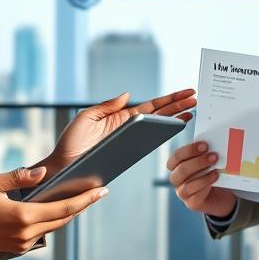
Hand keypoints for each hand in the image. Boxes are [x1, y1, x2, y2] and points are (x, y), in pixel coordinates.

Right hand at [0, 166, 107, 254]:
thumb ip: (20, 176)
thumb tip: (43, 173)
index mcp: (23, 216)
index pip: (64, 208)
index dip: (86, 200)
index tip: (103, 191)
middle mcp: (26, 233)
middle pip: (65, 219)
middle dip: (83, 205)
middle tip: (99, 191)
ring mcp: (23, 243)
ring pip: (55, 227)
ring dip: (69, 214)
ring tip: (83, 198)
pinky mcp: (18, 248)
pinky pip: (43, 232)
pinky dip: (53, 221)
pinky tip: (58, 209)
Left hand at [48, 87, 196, 170]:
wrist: (62, 167)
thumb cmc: (71, 143)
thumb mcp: (87, 117)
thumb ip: (108, 105)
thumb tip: (128, 94)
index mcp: (121, 118)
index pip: (151, 106)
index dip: (169, 99)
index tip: (186, 92)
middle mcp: (129, 129)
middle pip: (159, 115)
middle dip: (178, 106)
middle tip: (196, 98)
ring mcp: (130, 142)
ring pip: (156, 128)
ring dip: (174, 119)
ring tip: (191, 111)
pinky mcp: (127, 154)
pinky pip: (147, 144)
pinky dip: (161, 136)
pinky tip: (173, 130)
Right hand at [166, 141, 237, 219]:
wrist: (219, 194)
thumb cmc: (210, 173)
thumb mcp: (207, 161)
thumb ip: (205, 154)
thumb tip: (213, 145)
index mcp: (177, 165)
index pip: (177, 156)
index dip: (190, 150)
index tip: (205, 145)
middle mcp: (177, 179)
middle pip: (182, 170)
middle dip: (198, 162)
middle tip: (214, 156)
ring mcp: (182, 193)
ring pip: (187, 185)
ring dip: (204, 176)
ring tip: (216, 170)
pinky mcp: (191, 203)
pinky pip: (195, 197)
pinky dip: (205, 187)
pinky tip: (215, 179)